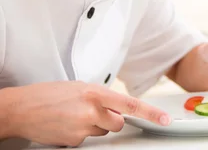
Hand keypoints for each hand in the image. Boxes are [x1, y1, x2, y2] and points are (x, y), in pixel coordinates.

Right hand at [4, 81, 170, 146]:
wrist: (20, 109)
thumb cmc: (48, 95)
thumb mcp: (79, 87)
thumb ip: (101, 97)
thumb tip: (116, 106)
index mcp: (95, 92)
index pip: (130, 104)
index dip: (151, 113)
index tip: (164, 120)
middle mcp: (91, 110)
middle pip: (118, 123)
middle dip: (110, 120)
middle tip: (91, 112)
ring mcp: (82, 128)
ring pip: (103, 132)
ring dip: (94, 126)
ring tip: (74, 116)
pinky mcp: (73, 142)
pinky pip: (86, 140)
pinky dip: (79, 134)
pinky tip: (65, 125)